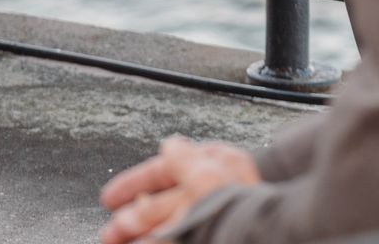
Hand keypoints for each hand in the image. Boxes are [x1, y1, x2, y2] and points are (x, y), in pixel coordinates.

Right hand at [100, 136, 259, 243]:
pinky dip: (159, 240)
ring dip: (141, 235)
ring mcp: (211, 216)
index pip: (163, 170)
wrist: (270, 233)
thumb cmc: (248, 205)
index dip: (133, 183)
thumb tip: (170, 145)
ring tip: (119, 243)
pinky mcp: (212, 230)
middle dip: (129, 220)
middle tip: (109, 235)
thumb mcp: (208, 176)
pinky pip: (179, 235)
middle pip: (160, 206)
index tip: (108, 198)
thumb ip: (186, 161)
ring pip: (167, 227)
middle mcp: (211, 194)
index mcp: (211, 171)